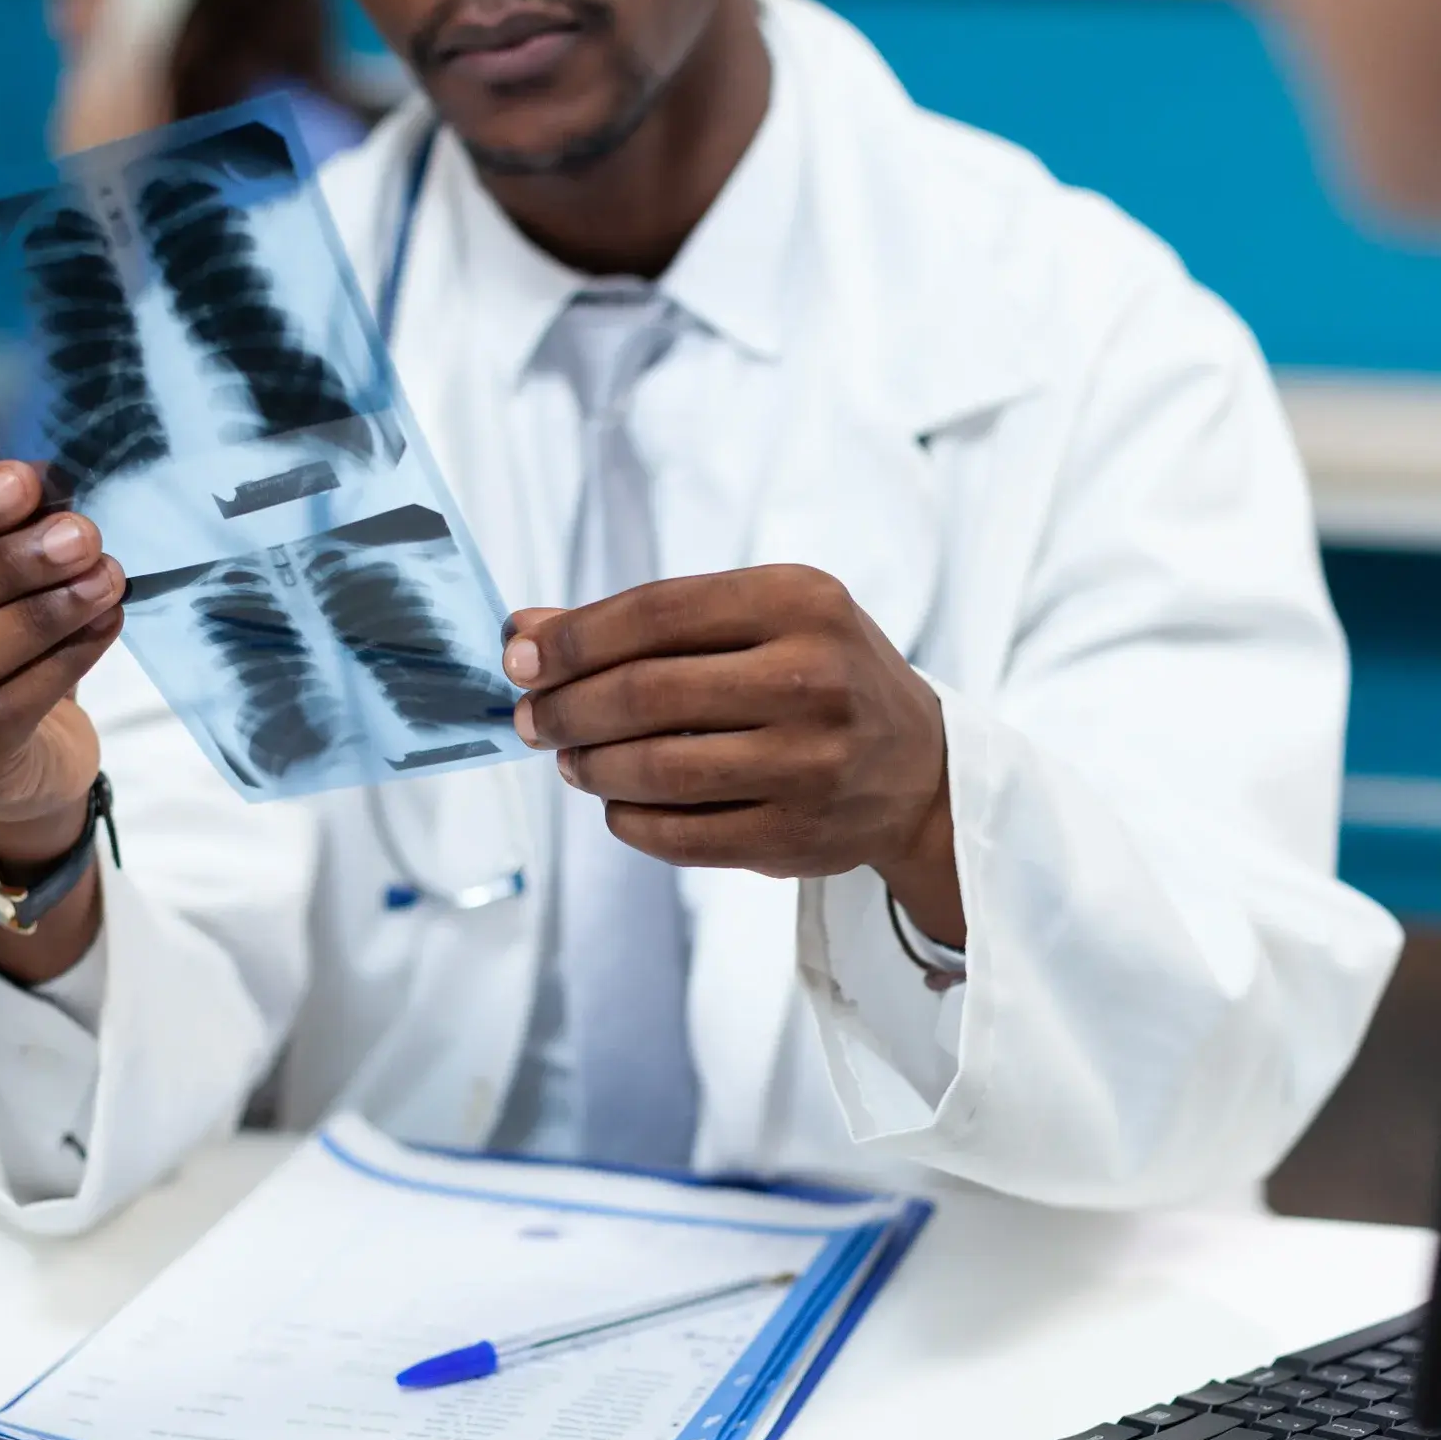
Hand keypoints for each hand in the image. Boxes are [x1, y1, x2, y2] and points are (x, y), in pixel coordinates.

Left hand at [504, 565, 965, 946]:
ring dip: (589, 766)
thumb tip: (525, 631)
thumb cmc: (823, 675)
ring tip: (571, 759)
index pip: (655, 613)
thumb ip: (647, 620)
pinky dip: (627, 820)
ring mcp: (809, 764)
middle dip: (565, 708)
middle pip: (645, 694)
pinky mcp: (797, 836)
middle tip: (531, 719)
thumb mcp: (759, 619)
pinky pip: (678, 836)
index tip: (520, 660)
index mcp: (800, 603)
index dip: (572, 640)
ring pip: (656, 769)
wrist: (921, 769)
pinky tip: (617, 803)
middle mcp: (813, 679)